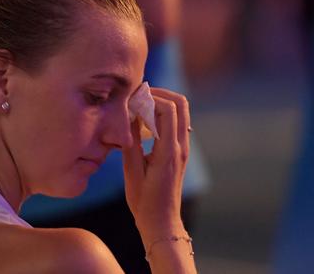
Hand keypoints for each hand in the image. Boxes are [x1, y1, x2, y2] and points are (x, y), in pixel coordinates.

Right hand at [122, 88, 190, 245]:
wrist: (161, 221)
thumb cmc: (143, 201)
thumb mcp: (131, 172)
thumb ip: (130, 142)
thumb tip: (130, 115)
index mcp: (168, 151)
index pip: (168, 109)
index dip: (149, 97)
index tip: (131, 100)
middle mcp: (180, 146)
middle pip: (180, 103)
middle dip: (158, 93)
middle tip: (137, 97)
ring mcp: (183, 148)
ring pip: (181, 110)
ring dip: (162, 102)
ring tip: (140, 107)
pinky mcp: (180, 151)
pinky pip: (177, 122)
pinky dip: (163, 114)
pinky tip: (145, 122)